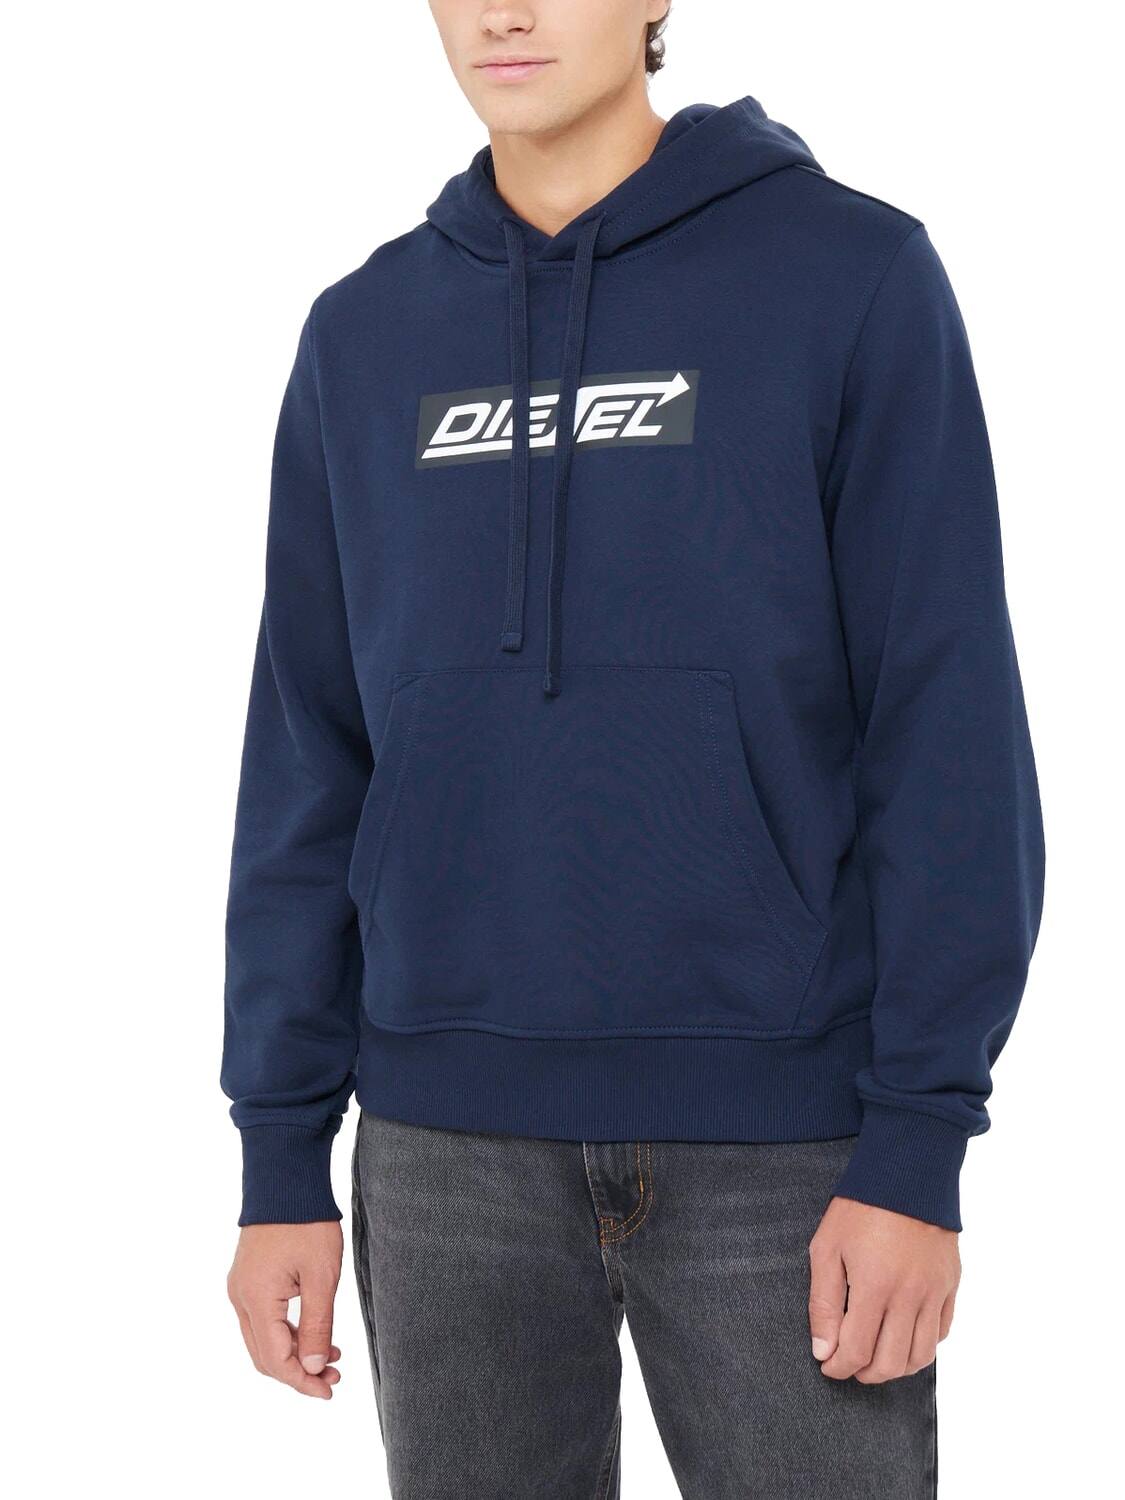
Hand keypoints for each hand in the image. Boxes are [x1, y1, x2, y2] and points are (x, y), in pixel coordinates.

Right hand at [227, 1221, 344, 1397]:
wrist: (286, 1179)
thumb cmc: (307, 1222)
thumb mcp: (321, 1275)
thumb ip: (318, 1325)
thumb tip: (315, 1367)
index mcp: (256, 1299)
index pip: (276, 1360)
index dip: (302, 1381)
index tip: (329, 1389)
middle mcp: (240, 1298)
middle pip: (264, 1356)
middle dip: (298, 1372)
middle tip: (334, 1376)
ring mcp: (240, 1288)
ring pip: (262, 1340)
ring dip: (294, 1354)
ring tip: (332, 1357)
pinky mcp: (247, 1279)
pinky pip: (262, 1320)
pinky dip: (286, 1334)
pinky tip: (314, 1333)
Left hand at [808, 1195, 959, 1382]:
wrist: (907, 1171)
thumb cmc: (861, 1206)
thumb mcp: (827, 1247)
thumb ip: (824, 1303)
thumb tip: (823, 1350)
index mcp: (875, 1286)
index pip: (857, 1350)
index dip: (838, 1367)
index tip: (827, 1365)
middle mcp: (910, 1295)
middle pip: (892, 1362)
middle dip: (865, 1374)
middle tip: (849, 1366)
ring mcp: (935, 1291)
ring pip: (922, 1355)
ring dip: (896, 1368)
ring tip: (876, 1358)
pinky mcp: (951, 1284)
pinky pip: (942, 1331)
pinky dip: (923, 1345)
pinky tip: (904, 1336)